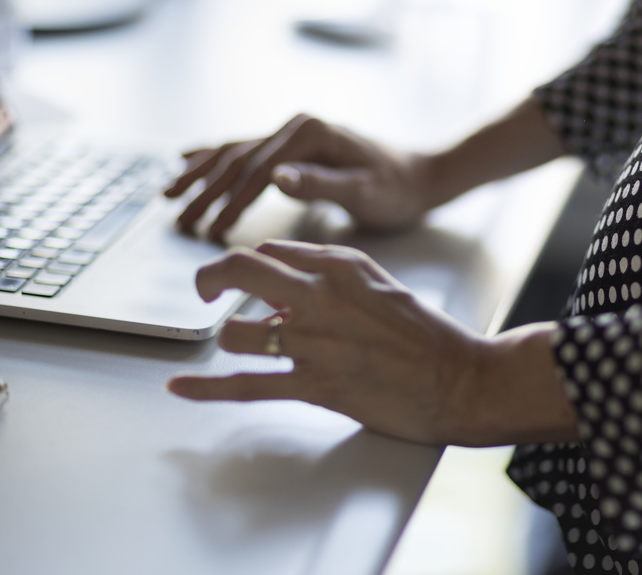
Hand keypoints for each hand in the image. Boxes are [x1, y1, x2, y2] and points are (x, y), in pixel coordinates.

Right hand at [164, 114, 431, 239]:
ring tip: (167, 195)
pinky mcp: (292, 146)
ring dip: (200, 174)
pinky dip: (213, 156)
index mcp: (310, 134)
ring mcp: (291, 134)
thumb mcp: (365, 190)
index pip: (257, 171)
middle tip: (178, 221)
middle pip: (237, 159)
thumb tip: (276, 178)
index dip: (231, 202)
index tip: (211, 231)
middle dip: (204, 191)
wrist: (419, 176)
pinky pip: (243, 149)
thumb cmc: (397, 188)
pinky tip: (187, 159)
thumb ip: (321, 184)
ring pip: (233, 153)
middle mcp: (295, 127)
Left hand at [167, 240, 578, 445]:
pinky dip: (205, 389)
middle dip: (211, 279)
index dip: (248, 264)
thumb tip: (283, 280)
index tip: (236, 277)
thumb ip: (332, 274)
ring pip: (236, 332)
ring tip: (238, 345)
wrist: (461, 379)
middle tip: (204, 291)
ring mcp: (314, 342)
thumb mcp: (380, 285)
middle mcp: (321, 296)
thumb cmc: (427, 335)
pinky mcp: (315, 386)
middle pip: (240, 271)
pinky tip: (181, 388)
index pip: (272, 252)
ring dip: (229, 339)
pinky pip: (245, 385)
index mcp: (340, 266)